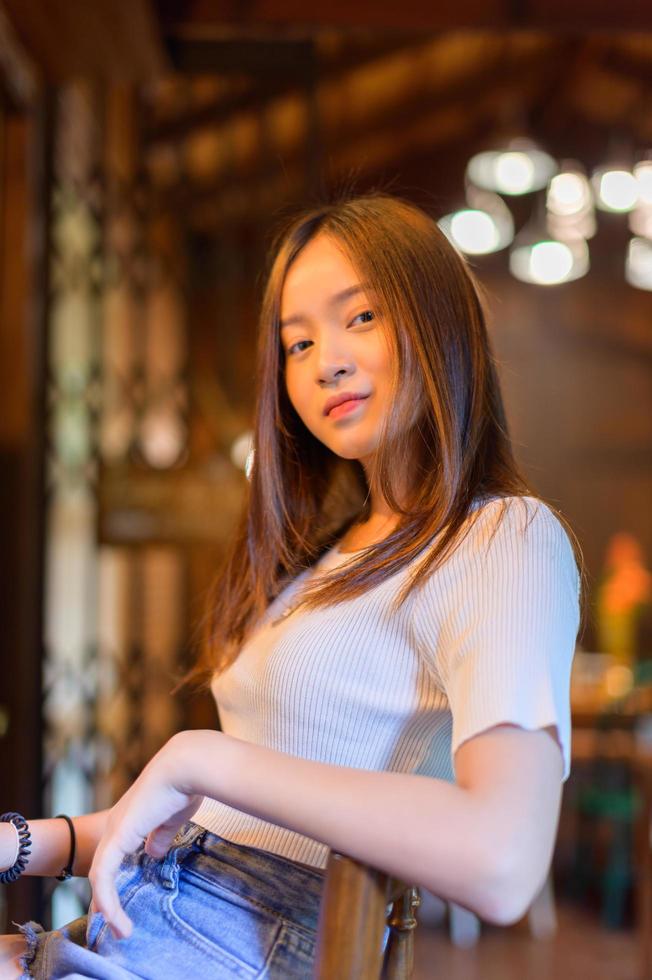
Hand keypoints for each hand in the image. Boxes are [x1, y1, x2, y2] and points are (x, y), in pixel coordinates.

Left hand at [88, 733, 202, 940]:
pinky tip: (115, 917)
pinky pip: (103, 875)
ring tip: (120, 930)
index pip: (113, 857)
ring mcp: (115, 830)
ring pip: (99, 876)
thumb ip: (160, 836)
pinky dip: (108, 899)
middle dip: (104, 900)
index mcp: (130, 820)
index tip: (120, 906)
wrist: (186, 766)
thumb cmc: (185, 786)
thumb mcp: (171, 819)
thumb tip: (154, 853)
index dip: (115, 881)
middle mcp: (117, 825)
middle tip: (111, 926)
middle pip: (101, 869)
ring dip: (108, 906)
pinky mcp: (117, 837)